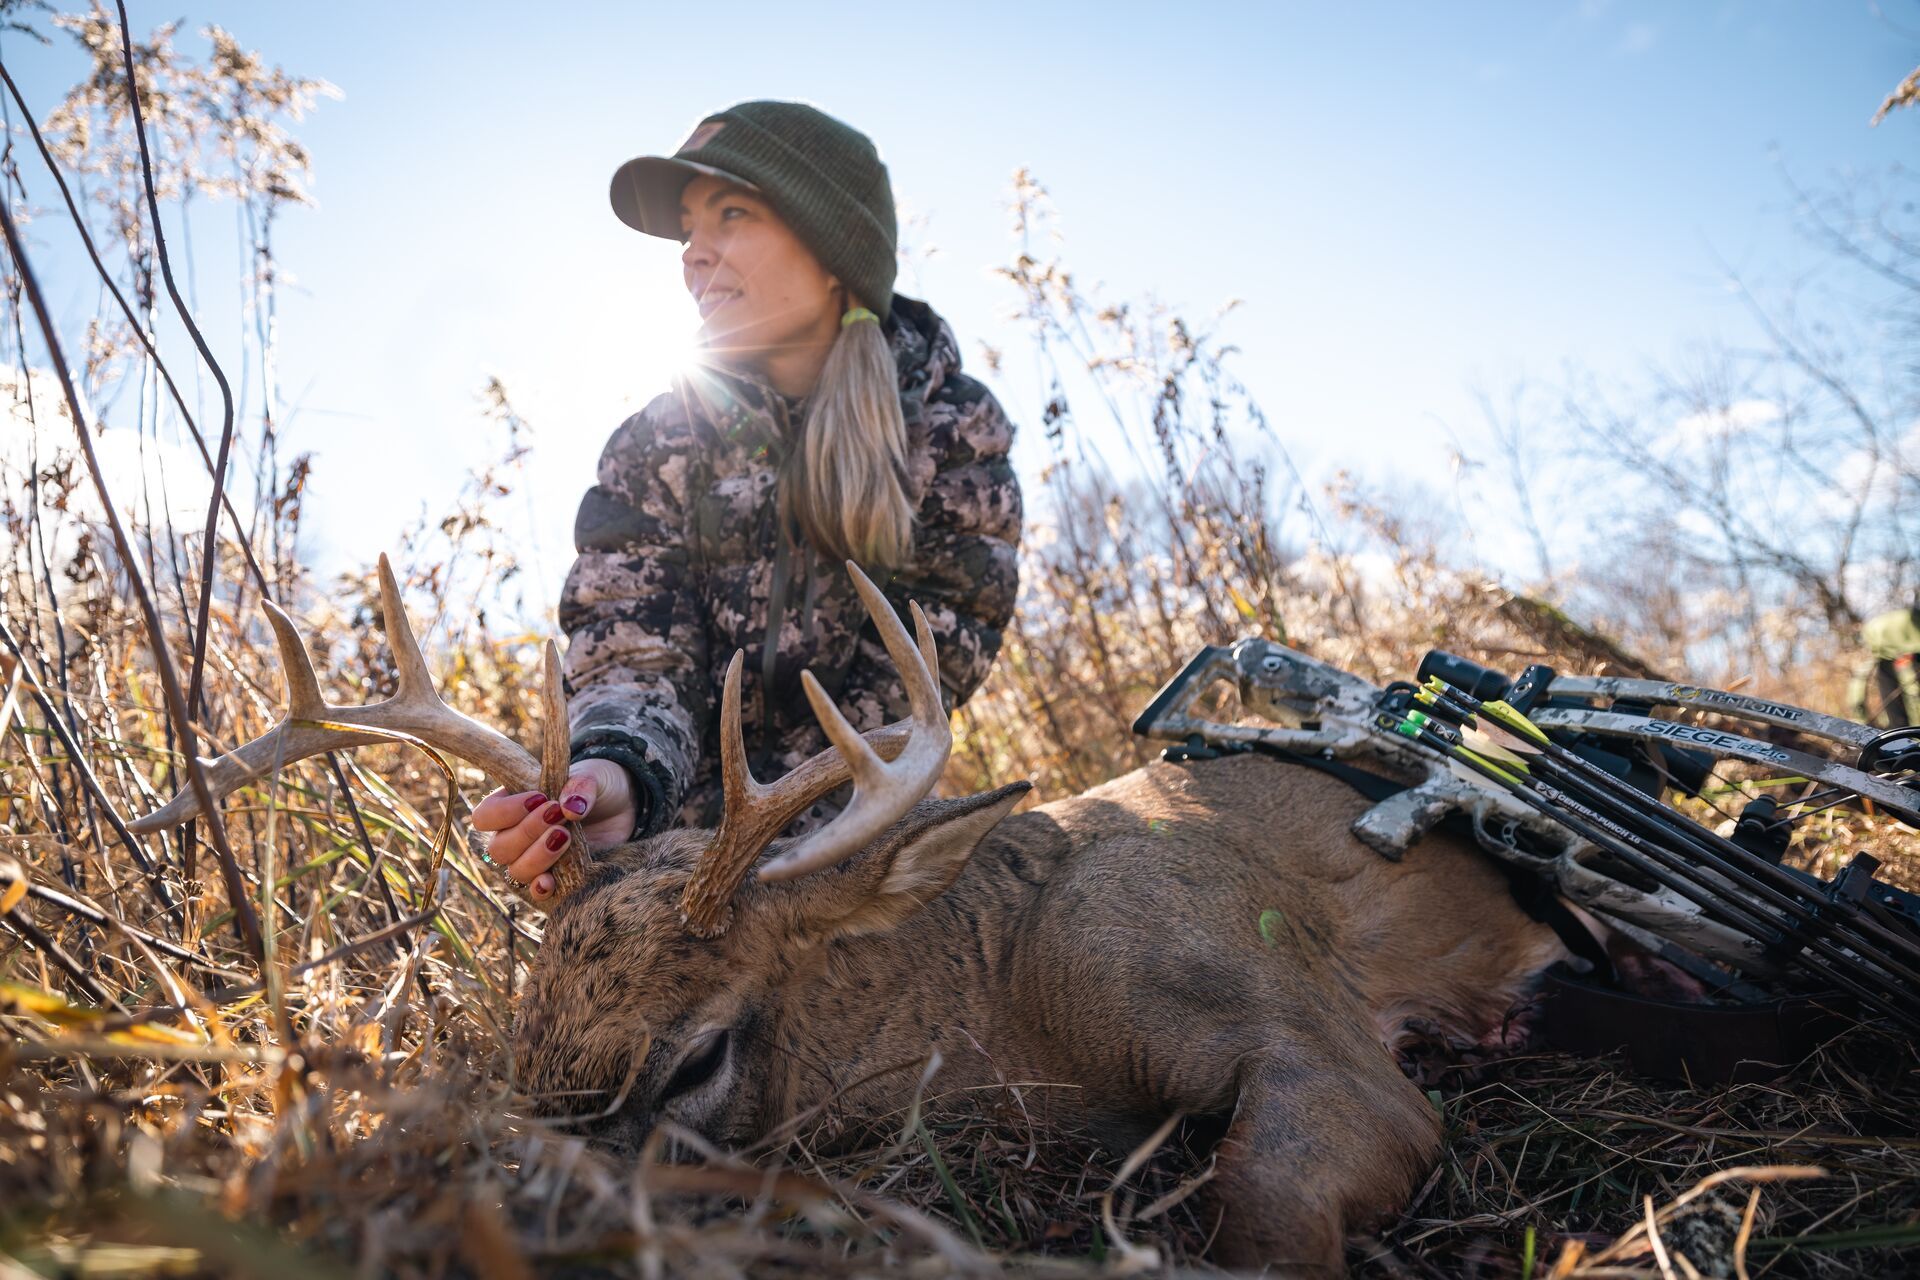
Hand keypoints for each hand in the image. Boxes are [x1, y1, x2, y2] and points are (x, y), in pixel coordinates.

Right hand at [470, 759, 635, 900]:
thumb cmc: (598, 785)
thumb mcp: (594, 776)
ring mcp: (533, 859)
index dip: (505, 811)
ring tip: (567, 836)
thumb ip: (581, 785)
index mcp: (512, 804)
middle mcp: (516, 835)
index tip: (539, 798)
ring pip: (515, 870)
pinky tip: (551, 880)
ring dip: (537, 856)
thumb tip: (572, 807)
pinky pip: (535, 892)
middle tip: (557, 815)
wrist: (622, 808)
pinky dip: (541, 888)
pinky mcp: (556, 877)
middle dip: (527, 832)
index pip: (485, 816)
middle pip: (499, 848)